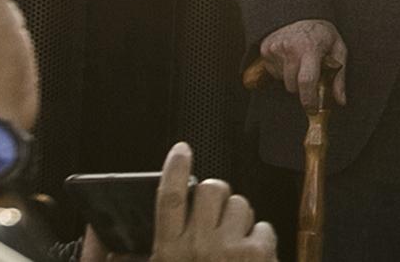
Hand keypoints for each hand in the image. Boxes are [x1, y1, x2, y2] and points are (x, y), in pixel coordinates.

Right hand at [150, 141, 275, 260]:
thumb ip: (162, 247)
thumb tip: (135, 234)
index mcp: (169, 251)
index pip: (170, 199)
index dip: (175, 170)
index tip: (181, 149)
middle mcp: (196, 245)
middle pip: (211, 190)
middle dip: (219, 194)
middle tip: (218, 217)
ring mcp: (227, 247)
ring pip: (240, 204)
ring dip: (240, 220)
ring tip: (234, 247)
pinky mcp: (255, 252)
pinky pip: (264, 227)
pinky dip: (261, 241)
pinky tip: (252, 259)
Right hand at [256, 18, 345, 109]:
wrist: (301, 12)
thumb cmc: (322, 33)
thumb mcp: (338, 49)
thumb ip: (339, 77)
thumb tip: (341, 101)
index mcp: (310, 47)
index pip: (307, 80)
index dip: (309, 99)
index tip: (312, 109)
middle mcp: (290, 47)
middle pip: (293, 86)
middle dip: (303, 88)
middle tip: (312, 74)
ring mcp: (275, 48)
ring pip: (283, 81)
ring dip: (293, 78)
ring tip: (302, 62)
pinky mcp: (265, 50)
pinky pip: (273, 73)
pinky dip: (283, 70)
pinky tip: (291, 58)